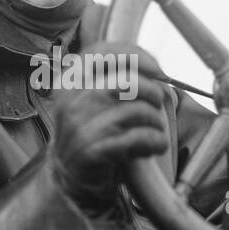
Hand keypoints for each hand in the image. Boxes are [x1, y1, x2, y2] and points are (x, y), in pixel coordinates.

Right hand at [46, 40, 168, 212]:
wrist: (71, 176)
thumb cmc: (93, 132)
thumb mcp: (94, 100)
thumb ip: (116, 79)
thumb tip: (157, 72)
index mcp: (70, 81)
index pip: (102, 53)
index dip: (136, 56)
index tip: (157, 70)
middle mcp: (70, 102)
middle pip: (123, 82)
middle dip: (151, 90)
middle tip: (158, 102)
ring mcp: (79, 128)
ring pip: (133, 111)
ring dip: (154, 119)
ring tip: (157, 129)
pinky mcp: (92, 152)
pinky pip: (135, 139)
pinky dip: (154, 140)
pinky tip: (155, 145)